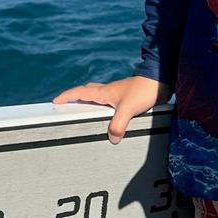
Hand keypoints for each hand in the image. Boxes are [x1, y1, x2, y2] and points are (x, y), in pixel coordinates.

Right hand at [53, 76, 171, 144]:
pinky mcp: (128, 96)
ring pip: (99, 96)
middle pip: (87, 92)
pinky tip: (111, 115)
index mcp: (104, 92)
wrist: (161, 79)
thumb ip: (118, 125)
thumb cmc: (144, 90)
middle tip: (69, 105)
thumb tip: (112, 139)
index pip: (80, 92)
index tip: (56, 101)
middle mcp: (109, 91)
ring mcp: (119, 93)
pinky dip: (105, 106)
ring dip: (91, 102)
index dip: (67, 96)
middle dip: (76, 98)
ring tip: (87, 113)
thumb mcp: (128, 109)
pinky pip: (111, 101)